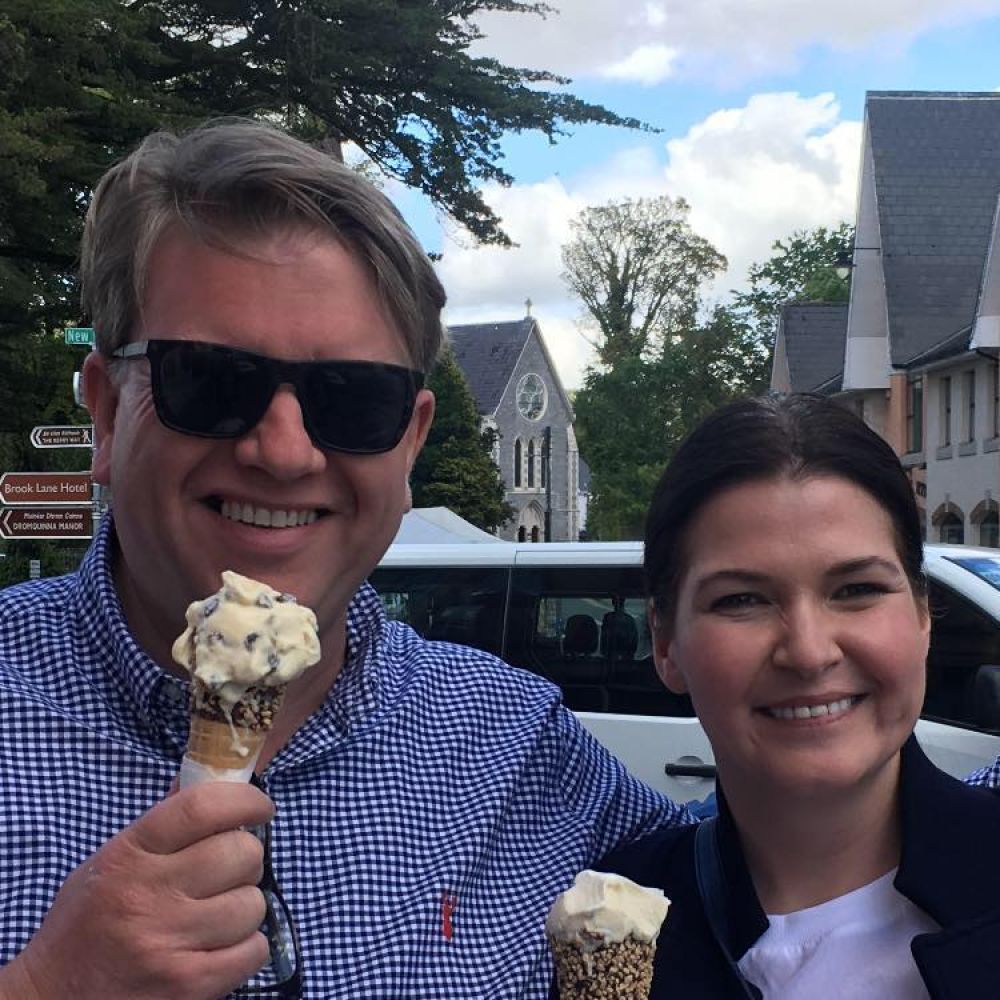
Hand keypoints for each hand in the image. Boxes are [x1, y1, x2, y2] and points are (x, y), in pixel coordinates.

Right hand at [1, 781, 273, 999]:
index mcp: (130, 854)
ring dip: (245, 907)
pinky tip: (221, 946)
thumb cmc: (87, 921)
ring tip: (218, 915)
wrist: (52, 998)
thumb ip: (164, 821)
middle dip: (246, 858)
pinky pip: (254, 951)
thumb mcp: (113, 859)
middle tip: (230, 871)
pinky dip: (248, 948)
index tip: (261, 807)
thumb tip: (213, 774)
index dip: (245, 800)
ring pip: (253, 904)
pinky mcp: (188, 985)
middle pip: (241, 852)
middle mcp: (149, 895)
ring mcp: (168, 943)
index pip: (202, 807)